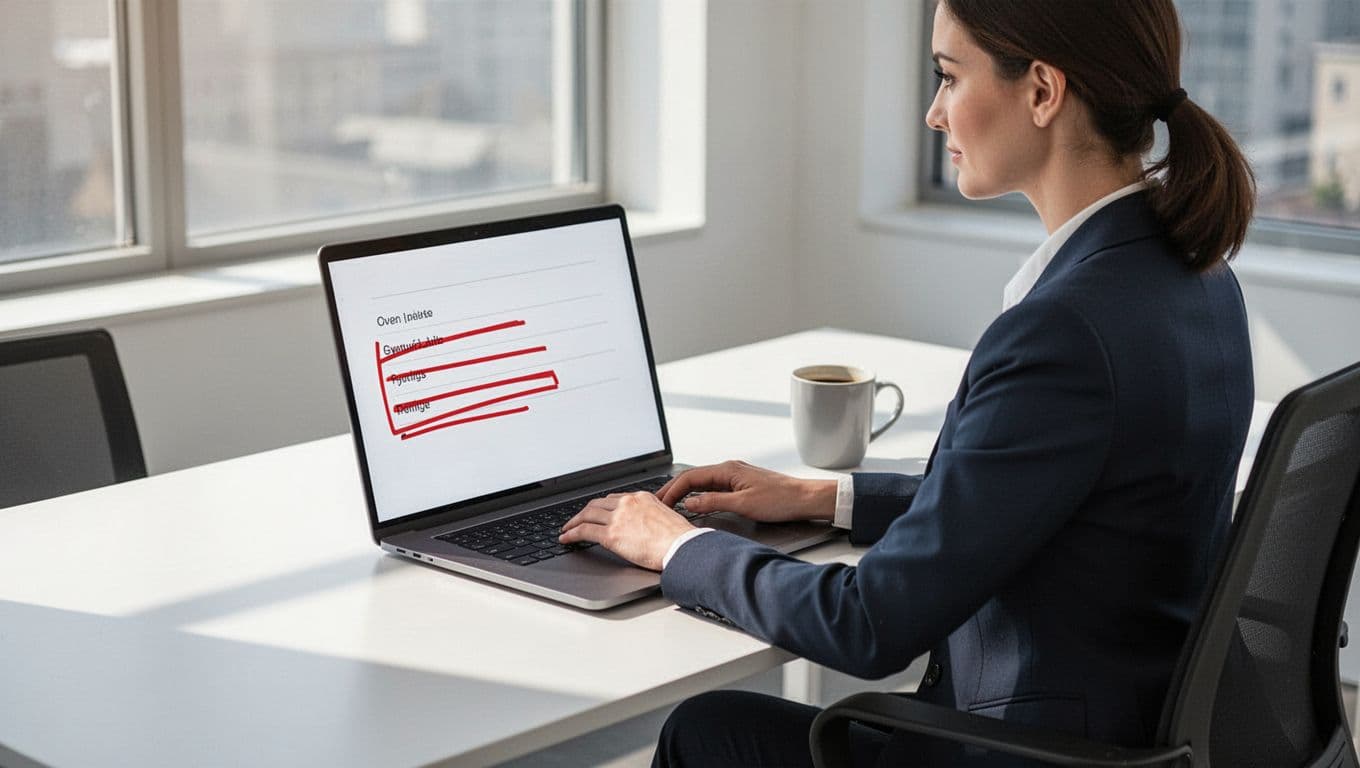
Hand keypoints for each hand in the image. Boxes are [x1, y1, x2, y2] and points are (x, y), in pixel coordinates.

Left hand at [559, 492, 694, 570]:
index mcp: (641, 497)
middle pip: (597, 504)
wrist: (682, 546)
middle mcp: (627, 503)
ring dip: (573, 522)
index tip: (595, 512)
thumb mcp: (665, 517)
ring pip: (587, 515)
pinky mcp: (612, 534)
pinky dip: (572, 534)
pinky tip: (566, 539)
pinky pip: (584, 531)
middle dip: (584, 512)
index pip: (614, 499)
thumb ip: (650, 515)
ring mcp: (618, 517)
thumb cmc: (680, 538)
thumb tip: (643, 526)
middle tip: (576, 520)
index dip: (601, 507)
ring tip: (567, 529)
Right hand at [658, 460, 836, 523]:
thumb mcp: (743, 504)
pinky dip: (699, 494)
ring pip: (702, 482)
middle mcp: (729, 469)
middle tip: (657, 502)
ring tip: (671, 504)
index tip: (660, 503)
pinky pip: (713, 487)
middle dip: (673, 489)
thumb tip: (690, 502)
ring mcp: (735, 476)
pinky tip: (696, 503)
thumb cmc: (780, 500)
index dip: (672, 490)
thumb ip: (714, 502)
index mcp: (727, 470)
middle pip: (693, 477)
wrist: (804, 499)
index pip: (690, 477)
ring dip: (685, 492)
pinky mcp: (741, 484)